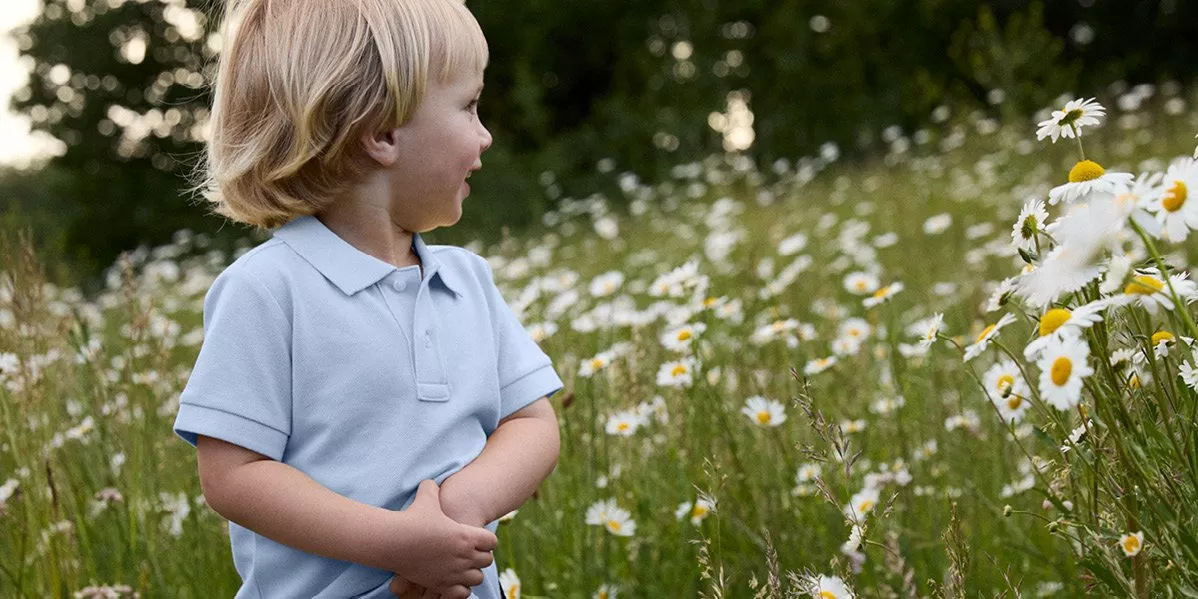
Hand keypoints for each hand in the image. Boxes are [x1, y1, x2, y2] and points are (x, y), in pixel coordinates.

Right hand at [379, 480, 495, 594]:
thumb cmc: (411, 518)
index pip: (492, 541)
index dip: (486, 539)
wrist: (393, 540)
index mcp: (466, 536)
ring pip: (477, 578)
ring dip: (471, 573)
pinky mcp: (440, 585)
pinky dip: (460, 589)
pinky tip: (451, 580)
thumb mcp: (426, 498)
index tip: (476, 538)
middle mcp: (464, 556)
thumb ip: (432, 489)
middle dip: (480, 556)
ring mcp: (453, 573)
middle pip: (487, 560)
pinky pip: (463, 594)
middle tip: (468, 552)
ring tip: (461, 567)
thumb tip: (430, 482)